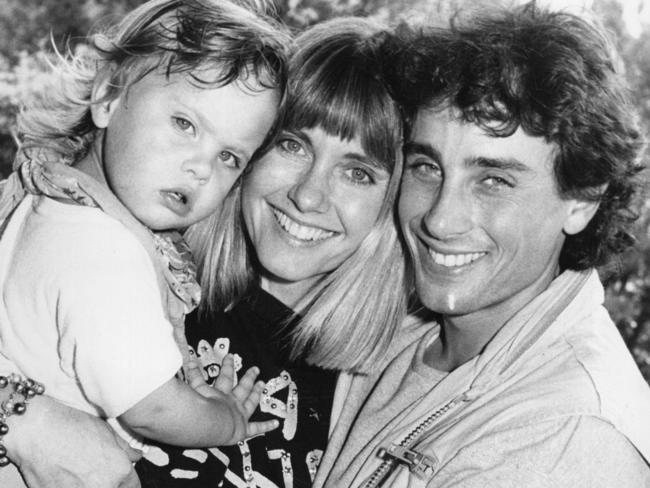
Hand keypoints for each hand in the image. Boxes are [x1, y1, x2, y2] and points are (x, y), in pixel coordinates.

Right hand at [5, 395, 140, 487]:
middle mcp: (103, 487)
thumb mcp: (107, 431)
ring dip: (91, 486)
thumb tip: (136, 457)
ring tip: (80, 474)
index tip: (120, 478)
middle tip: (96, 473)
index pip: (133, 486)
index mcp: (119, 471)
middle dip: (110, 483)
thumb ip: (125, 449)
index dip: (127, 481)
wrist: (36, 432)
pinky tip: (67, 479)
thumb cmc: (71, 427)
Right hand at [188, 354, 277, 443]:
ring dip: (256, 392)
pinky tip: (277, 423)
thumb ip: (190, 375)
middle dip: (248, 377)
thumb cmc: (197, 408)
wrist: (209, 424)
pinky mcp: (244, 429)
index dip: (222, 366)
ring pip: (250, 401)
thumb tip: (188, 360)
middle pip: (241, 386)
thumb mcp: (191, 390)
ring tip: (262, 384)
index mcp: (218, 393)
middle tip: (255, 368)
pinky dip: (267, 426)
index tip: (227, 355)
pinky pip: (257, 428)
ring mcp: (239, 414)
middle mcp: (231, 401)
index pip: (221, 376)